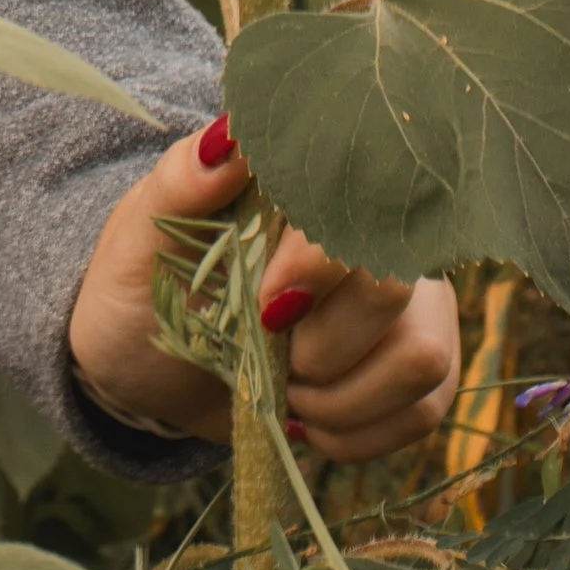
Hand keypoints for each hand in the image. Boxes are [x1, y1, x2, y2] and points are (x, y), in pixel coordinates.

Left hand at [66, 119, 461, 460]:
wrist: (151, 364)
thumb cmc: (147, 282)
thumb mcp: (145, 232)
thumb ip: (184, 180)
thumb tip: (231, 138)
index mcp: (312, 186)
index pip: (358, 207)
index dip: (320, 267)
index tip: (268, 307)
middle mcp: (374, 236)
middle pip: (400, 288)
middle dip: (327, 346)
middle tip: (271, 355)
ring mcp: (408, 302)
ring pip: (423, 358)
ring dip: (343, 399)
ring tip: (287, 391)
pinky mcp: (417, 363)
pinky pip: (425, 408)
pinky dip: (357, 432)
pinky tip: (309, 417)